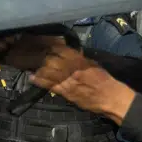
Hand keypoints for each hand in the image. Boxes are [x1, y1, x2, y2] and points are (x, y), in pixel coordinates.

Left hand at [9, 40, 134, 120]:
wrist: (110, 98)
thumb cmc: (104, 80)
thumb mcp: (93, 64)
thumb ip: (81, 58)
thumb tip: (71, 52)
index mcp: (80, 60)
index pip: (61, 50)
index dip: (51, 46)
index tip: (44, 43)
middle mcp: (72, 69)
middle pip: (52, 60)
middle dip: (42, 56)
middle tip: (34, 53)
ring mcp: (68, 82)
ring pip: (48, 72)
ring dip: (39, 67)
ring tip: (30, 64)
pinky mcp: (66, 93)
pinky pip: (50, 86)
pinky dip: (40, 81)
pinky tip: (31, 77)